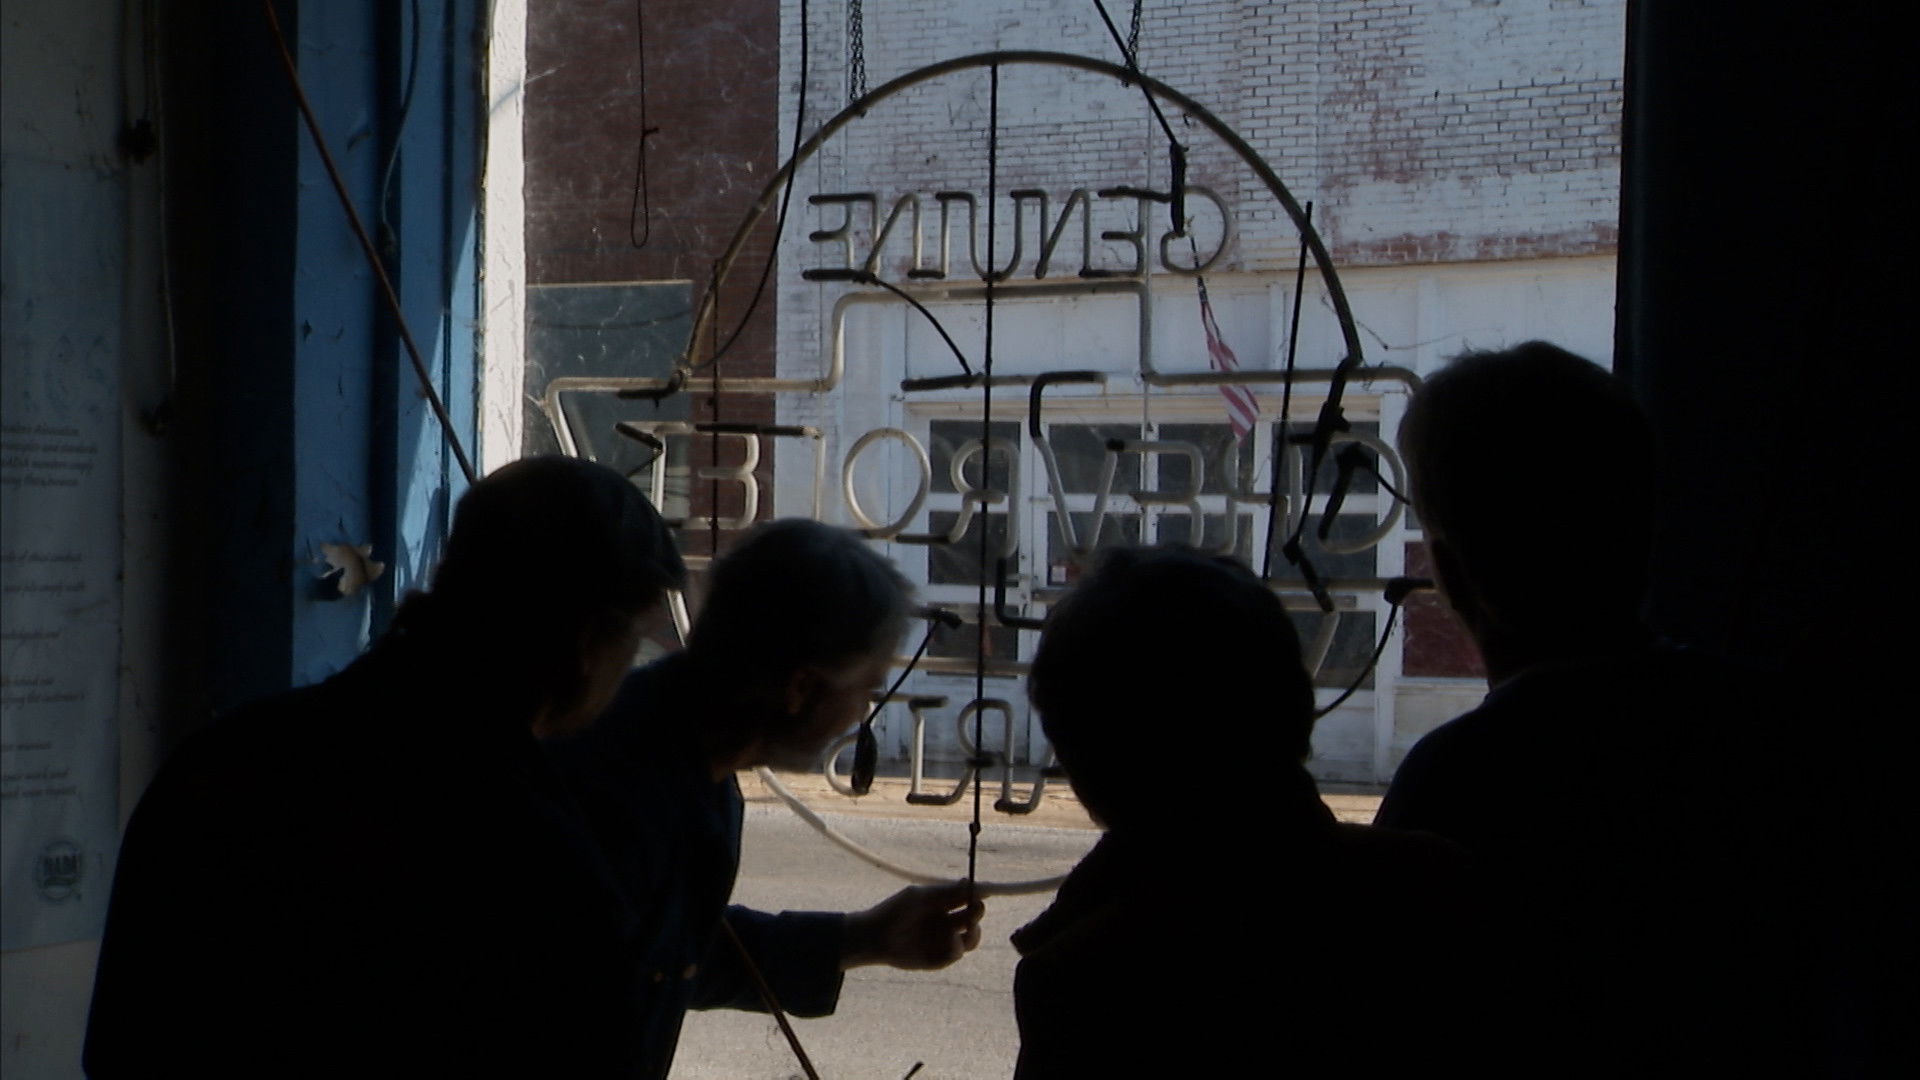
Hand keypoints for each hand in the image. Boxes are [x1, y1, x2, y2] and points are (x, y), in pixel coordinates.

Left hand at [841, 882, 985, 970]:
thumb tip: (970, 881)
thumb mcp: (921, 897)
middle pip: (974, 917)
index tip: (987, 891)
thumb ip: (946, 892)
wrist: (875, 937)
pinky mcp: (939, 958)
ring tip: (965, 931)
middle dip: (978, 912)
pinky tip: (948, 942)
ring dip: (973, 934)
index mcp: (943, 903)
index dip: (979, 894)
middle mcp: (947, 921)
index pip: (969, 897)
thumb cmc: (895, 911)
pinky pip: (956, 954)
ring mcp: (944, 940)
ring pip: (971, 939)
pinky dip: (955, 948)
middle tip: (975, 908)